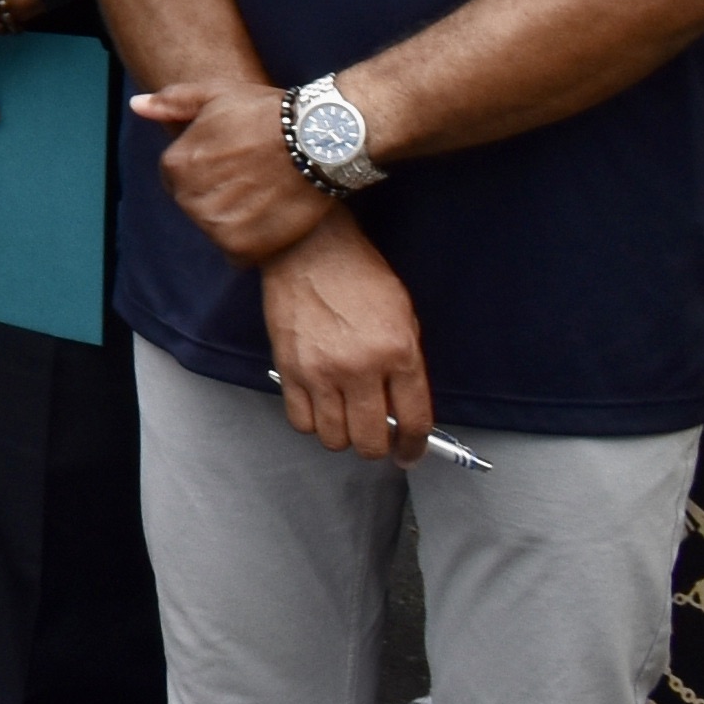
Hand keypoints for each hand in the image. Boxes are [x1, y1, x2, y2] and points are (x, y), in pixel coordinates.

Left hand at [132, 72, 324, 264]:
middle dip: (219, 194)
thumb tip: (137, 106)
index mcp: (176, 164)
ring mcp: (215, 225)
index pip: (178, 179)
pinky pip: (236, 251)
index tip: (234, 160)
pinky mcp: (243, 248)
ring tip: (265, 194)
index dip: (207, 169)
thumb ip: (172, 103)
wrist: (322, 140)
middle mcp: (189, 198)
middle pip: (196, 204)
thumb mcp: (216, 94)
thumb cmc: (268, 113)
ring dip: (235, 218)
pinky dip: (251, 241)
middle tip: (253, 176)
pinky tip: (271, 218)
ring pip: (215, 228)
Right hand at [257, 217, 432, 461]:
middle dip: (378, 447)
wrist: (311, 249)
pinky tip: (320, 406)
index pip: (413, 422)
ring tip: (346, 418)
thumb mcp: (403, 317)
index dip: (414, 447)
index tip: (409, 453)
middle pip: (370, 442)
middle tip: (376, 437)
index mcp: (398, 353)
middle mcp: (360, 369)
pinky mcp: (289, 370)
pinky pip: (300, 421)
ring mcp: (320, 372)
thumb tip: (401, 410)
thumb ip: (406, 366)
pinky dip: (313, 422)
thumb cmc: (360, 277)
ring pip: (334, 439)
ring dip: (344, 436)